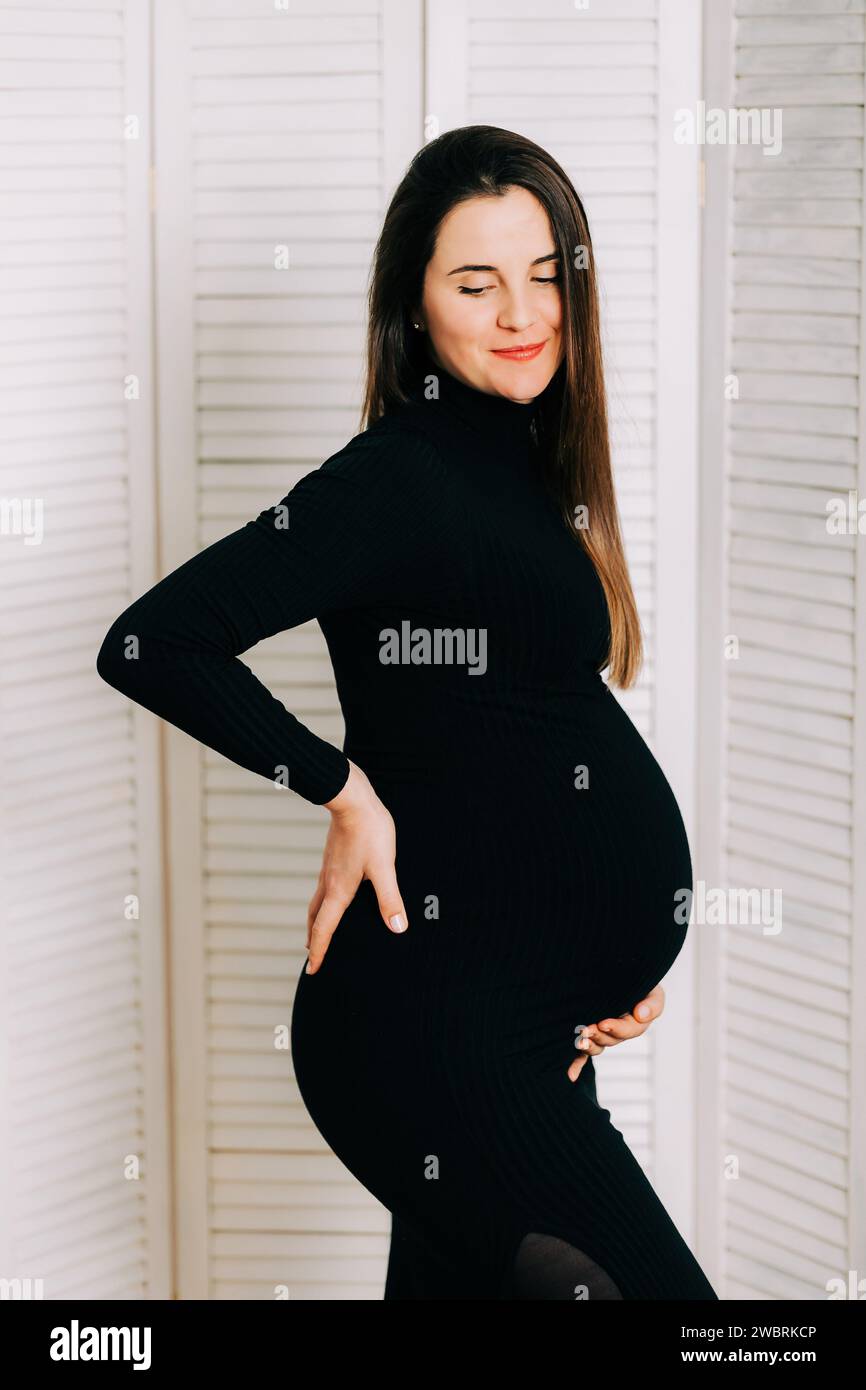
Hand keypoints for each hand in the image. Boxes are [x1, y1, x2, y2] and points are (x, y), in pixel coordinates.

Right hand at [304, 760, 407, 973]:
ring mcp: (328, 869)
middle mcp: (329, 882)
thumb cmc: (370, 832)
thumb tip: (397, 928)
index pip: (324, 928)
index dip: (319, 951)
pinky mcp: (332, 857)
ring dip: (316, 920)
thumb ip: (390, 899)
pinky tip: (334, 895)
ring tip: (318, 930)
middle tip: (311, 955)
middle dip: (313, 939)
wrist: (351, 799)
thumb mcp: (384, 867)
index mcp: (339, 890)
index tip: (312, 970)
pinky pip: (323, 887)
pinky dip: (323, 902)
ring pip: (317, 901)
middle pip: (315, 918)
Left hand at [566, 984, 665, 1081]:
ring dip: (588, 1046)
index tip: (603, 1023)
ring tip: (579, 1041)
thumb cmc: (639, 983)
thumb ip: (652, 1004)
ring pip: (597, 1046)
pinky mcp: (588, 1035)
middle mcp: (618, 1031)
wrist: (618, 973)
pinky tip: (571, 1074)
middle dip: (598, 1036)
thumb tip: (641, 1015)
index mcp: (634, 1023)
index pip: (628, 1029)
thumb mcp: (652, 990)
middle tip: (586, 1030)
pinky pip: (583, 1052)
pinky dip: (577, 1064)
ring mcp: (602, 1034)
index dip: (616, 1029)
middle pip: (610, 1040)